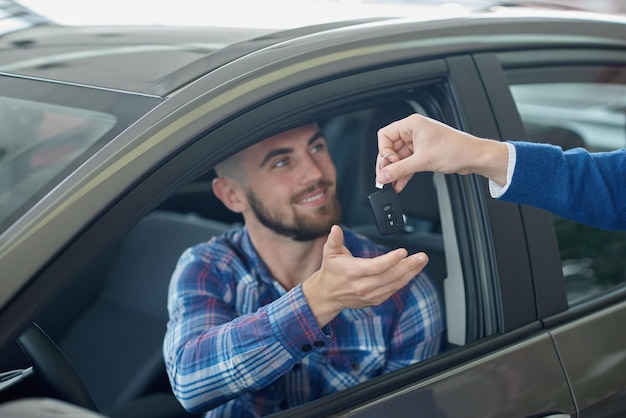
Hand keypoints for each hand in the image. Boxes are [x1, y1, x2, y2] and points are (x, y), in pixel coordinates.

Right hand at [302, 225, 427, 326]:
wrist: (328, 295)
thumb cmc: (331, 271)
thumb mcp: (329, 253)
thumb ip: (334, 240)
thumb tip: (336, 228)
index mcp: (353, 272)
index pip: (376, 267)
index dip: (391, 260)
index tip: (403, 252)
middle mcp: (363, 286)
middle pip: (390, 276)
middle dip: (408, 266)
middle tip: (422, 256)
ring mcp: (371, 295)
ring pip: (395, 284)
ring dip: (411, 272)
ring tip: (421, 261)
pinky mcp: (376, 299)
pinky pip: (394, 289)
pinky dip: (405, 280)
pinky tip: (413, 271)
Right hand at [375, 114, 508, 191]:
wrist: (474, 157)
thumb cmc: (456, 149)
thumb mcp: (422, 161)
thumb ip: (399, 169)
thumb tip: (383, 175)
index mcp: (412, 124)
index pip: (385, 135)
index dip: (384, 151)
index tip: (388, 165)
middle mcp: (414, 131)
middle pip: (391, 148)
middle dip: (389, 164)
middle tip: (387, 176)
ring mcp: (419, 143)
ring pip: (399, 158)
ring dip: (396, 171)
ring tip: (392, 183)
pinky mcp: (424, 153)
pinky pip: (408, 163)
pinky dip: (404, 173)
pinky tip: (400, 183)